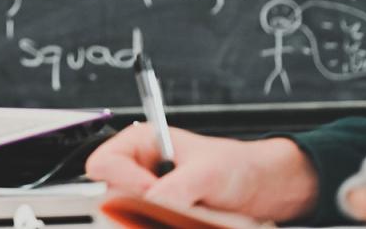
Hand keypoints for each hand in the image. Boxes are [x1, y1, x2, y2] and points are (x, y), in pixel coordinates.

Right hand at [85, 124, 317, 221]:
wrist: (260, 190)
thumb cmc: (236, 167)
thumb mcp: (208, 172)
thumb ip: (178, 185)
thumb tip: (152, 199)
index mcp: (139, 145)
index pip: (104, 164)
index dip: (122, 180)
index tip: (149, 194)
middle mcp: (137, 171)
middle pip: (110, 194)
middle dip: (136, 206)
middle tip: (164, 210)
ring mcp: (146, 198)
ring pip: (126, 216)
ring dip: (149, 219)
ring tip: (186, 215)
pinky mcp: (156, 218)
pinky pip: (142, 225)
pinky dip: (156, 225)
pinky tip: (180, 223)